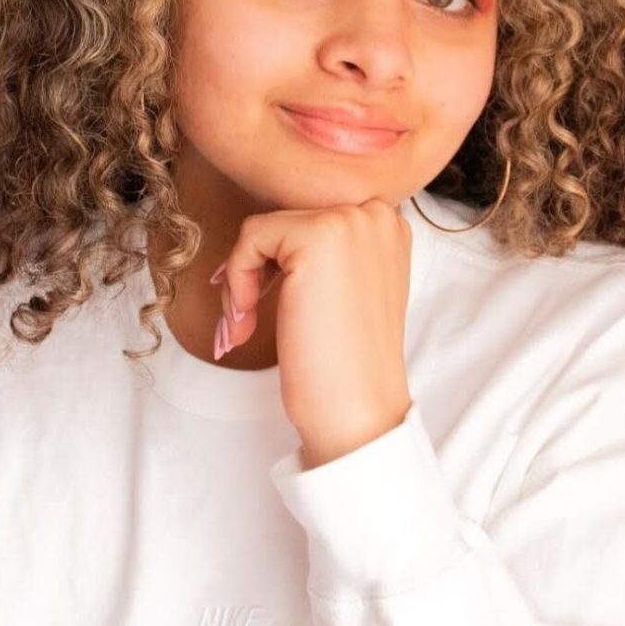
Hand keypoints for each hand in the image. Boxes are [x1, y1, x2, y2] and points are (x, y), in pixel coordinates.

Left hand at [212, 199, 413, 467]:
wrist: (356, 411)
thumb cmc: (344, 365)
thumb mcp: (346, 291)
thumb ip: (325, 257)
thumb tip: (263, 238)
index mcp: (387, 227)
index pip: (308, 221)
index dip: (275, 262)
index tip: (255, 301)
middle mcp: (376, 213)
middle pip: (284, 223)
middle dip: (254, 272)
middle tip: (243, 322)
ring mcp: (351, 220)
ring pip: (264, 230)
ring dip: (241, 280)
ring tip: (242, 326)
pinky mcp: (318, 235)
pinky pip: (251, 238)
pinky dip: (237, 279)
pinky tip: (246, 321)